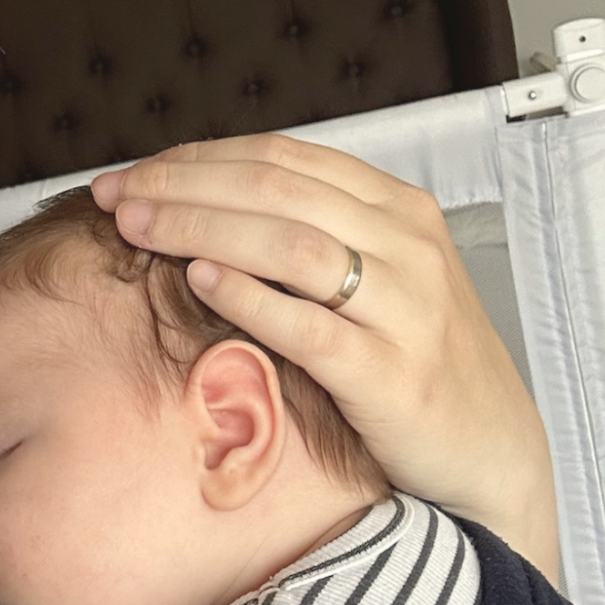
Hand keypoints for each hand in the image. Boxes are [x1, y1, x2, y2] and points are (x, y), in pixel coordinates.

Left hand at [92, 134, 557, 576]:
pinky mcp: (394, 375)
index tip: (132, 173)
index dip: (196, 158)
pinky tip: (199, 281)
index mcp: (396, 207)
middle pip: (277, 191)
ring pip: (291, 245)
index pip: (281, 156)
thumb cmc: (410, 352)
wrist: (489, 448)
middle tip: (116, 195)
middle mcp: (407, 246)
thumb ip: (305, 230)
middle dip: (182, 186)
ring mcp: (407, 309)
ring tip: (137, 228)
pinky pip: (311, 327)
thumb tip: (197, 199)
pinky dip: (251, 297)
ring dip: (201, 228)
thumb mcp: (373, 271)